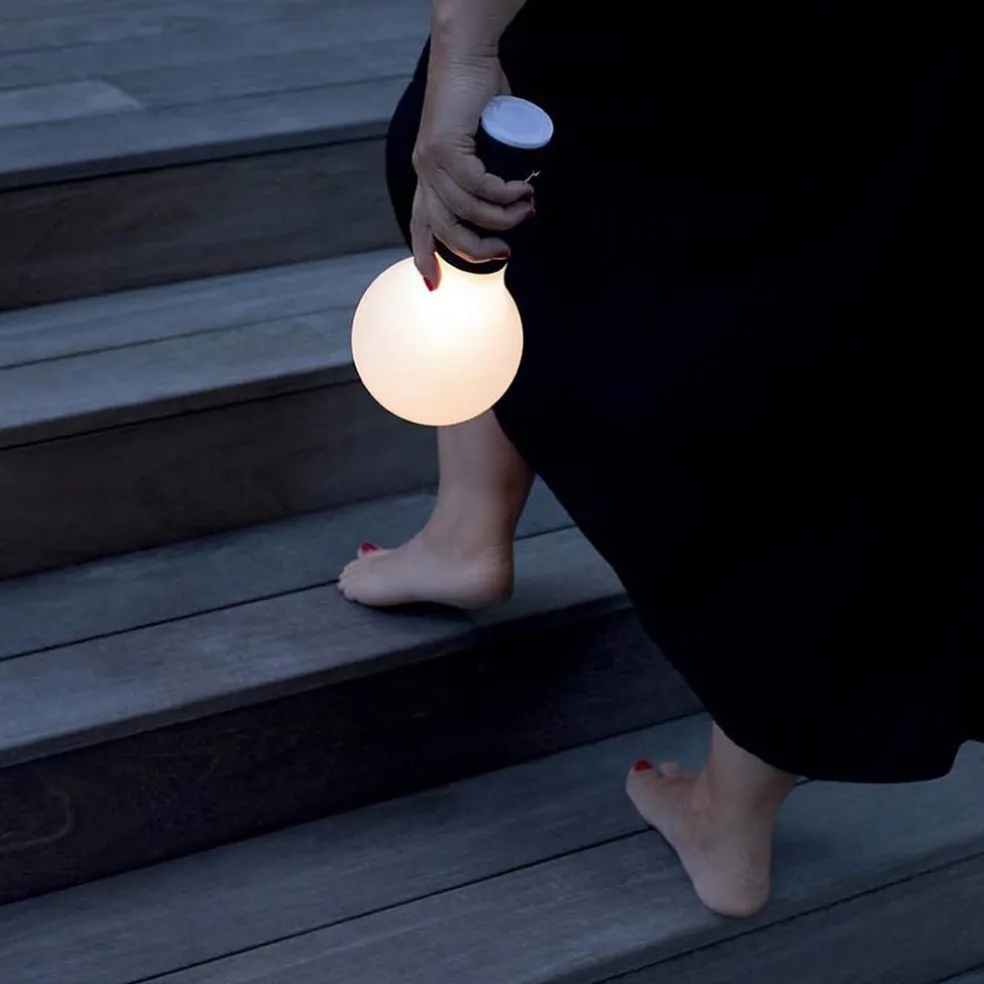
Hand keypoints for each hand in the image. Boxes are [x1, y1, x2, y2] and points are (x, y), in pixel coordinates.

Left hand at [411, 51, 534, 287]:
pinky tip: (523, 190)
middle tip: (506, 251)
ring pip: (465, 210)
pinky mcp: (444, 146)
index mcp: (428, 176)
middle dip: (475, 249)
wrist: (468, 56)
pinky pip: (476, 185)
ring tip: (527, 210)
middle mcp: (424, 172)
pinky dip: (502, 193)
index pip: (421, 225)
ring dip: (500, 218)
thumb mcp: (483, 144)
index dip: (424, 258)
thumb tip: (517, 196)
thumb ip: (492, 167)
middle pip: (443, 229)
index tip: (434, 285)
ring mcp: (431, 160)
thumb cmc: (479, 95)